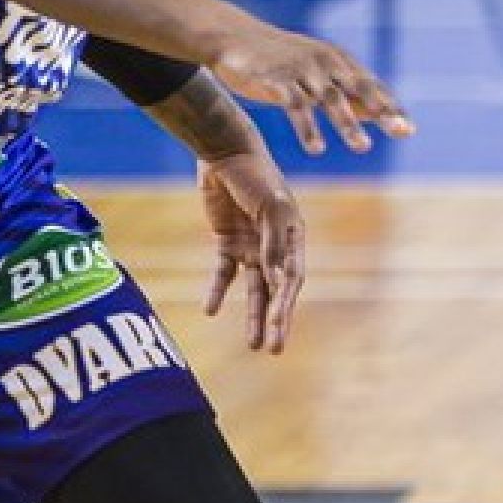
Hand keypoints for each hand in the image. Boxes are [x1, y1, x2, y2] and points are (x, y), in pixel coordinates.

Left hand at [201, 153, 305, 352]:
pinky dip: (218, 291)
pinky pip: (224, 273)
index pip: (292, 279)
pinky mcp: (227, 242)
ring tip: (254, 345)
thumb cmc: (255, 174)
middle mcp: (275, 246)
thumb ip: (272, 241)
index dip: (286, 305)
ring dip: (253, 316)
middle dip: (276, 320)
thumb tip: (276, 276)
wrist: (225, 152)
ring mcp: (251, 246)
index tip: (279, 327)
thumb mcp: (269, 205)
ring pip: (253, 289)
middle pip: (276, 290)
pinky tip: (210, 310)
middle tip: (274, 350)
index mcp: (292, 237)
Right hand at [208, 20, 413, 153]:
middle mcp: (325, 62)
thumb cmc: (279, 59)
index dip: (391, 107)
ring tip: (363, 147)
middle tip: (401, 132)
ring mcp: (302, 70)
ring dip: (347, 123)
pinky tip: (317, 149)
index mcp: (338, 60)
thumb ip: (346, 91)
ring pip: (330, 98)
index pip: (371, 85)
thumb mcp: (316, 71)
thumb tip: (380, 114)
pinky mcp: (276, 80)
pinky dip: (308, 128)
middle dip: (383, 110)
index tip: (409, 130)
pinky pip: (296, 106)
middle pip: (360, 88)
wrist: (232, 36)